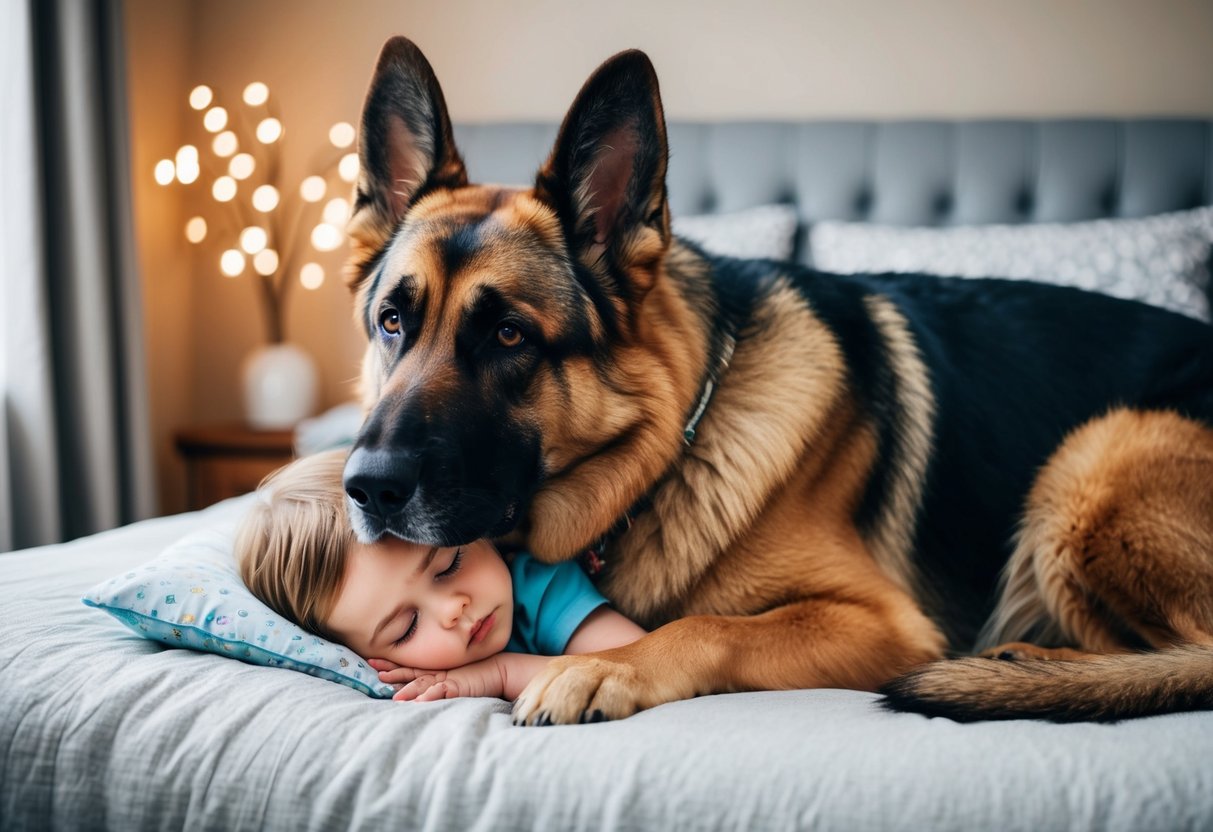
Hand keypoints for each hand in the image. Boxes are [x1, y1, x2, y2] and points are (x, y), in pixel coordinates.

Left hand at [368, 656, 505, 700]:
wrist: (501, 671)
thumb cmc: (480, 676)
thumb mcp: (456, 680)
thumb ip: (441, 685)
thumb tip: (422, 694)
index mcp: (436, 672)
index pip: (410, 669)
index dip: (393, 666)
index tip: (374, 664)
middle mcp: (438, 674)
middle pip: (411, 672)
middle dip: (392, 671)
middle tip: (374, 670)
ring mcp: (448, 679)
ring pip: (423, 683)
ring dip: (407, 689)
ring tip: (393, 696)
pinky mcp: (458, 686)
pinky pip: (441, 692)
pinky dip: (430, 696)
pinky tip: (419, 702)